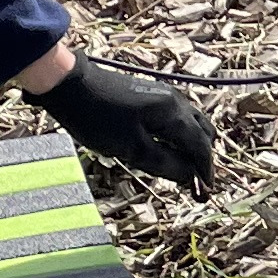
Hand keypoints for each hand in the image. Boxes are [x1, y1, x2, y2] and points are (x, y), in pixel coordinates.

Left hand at [31, 51, 217, 191]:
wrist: (71, 86)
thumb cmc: (99, 119)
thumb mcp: (132, 149)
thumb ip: (165, 163)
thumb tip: (190, 176)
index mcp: (174, 113)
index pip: (201, 145)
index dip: (205, 170)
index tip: (206, 191)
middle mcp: (175, 102)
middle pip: (202, 133)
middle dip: (202, 159)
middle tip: (196, 184)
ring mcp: (164, 96)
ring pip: (192, 124)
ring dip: (192, 147)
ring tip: (184, 170)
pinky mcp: (151, 96)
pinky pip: (178, 119)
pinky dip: (180, 137)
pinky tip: (169, 150)